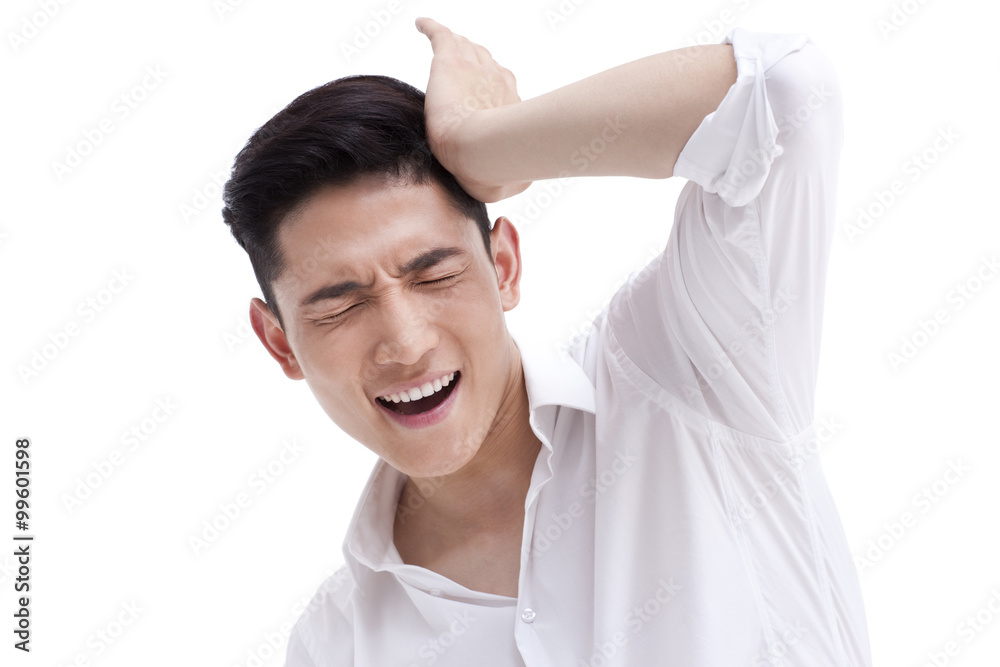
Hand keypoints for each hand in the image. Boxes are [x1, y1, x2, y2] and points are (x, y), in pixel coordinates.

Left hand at [415, 17, 530, 202]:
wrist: (481, 151)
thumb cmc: (494, 169)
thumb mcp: (504, 180)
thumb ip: (501, 180)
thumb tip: (502, 187)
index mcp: (509, 105)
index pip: (501, 87)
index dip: (491, 88)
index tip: (483, 95)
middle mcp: (497, 80)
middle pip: (486, 61)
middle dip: (477, 61)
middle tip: (464, 63)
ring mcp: (474, 68)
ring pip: (465, 47)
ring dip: (457, 45)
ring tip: (447, 42)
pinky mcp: (449, 62)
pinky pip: (441, 35)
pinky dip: (430, 28)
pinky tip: (420, 24)